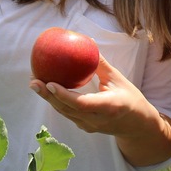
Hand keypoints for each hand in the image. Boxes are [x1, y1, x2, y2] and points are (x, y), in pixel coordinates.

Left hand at [28, 56, 170, 157]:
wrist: (137, 125)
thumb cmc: (130, 98)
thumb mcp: (118, 79)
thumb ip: (100, 64)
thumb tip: (88, 43)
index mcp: (109, 107)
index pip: (82, 103)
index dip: (64, 95)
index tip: (49, 82)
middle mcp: (97, 120)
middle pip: (67, 109)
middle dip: (48, 95)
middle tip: (33, 81)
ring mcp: (90, 126)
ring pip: (64, 113)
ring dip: (48, 98)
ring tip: (35, 83)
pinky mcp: (85, 128)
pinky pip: (68, 114)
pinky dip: (56, 102)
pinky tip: (47, 91)